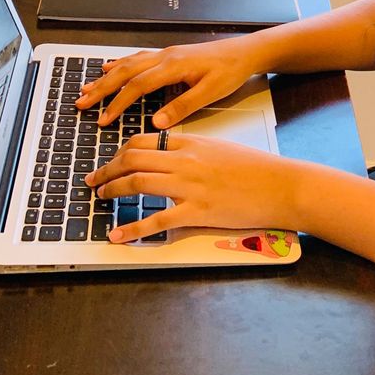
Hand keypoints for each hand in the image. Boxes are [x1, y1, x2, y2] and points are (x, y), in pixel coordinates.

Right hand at [76, 36, 261, 127]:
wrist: (245, 51)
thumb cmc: (230, 71)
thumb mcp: (210, 93)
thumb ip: (182, 106)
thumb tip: (156, 123)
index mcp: (173, 66)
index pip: (137, 86)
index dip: (118, 103)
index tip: (103, 120)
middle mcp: (165, 57)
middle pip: (125, 72)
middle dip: (102, 88)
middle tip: (81, 103)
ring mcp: (166, 54)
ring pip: (129, 63)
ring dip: (106, 76)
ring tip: (87, 88)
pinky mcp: (170, 54)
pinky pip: (138, 57)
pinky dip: (121, 63)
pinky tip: (111, 67)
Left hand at [85, 132, 296, 241]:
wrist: (280, 185)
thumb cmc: (255, 168)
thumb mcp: (220, 148)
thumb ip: (193, 150)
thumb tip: (169, 156)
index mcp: (192, 142)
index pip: (144, 140)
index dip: (119, 151)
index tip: (109, 162)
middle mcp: (186, 160)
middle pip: (133, 158)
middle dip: (107, 170)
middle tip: (94, 181)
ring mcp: (190, 186)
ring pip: (139, 182)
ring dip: (113, 190)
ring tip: (102, 199)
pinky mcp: (197, 211)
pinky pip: (157, 219)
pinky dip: (132, 228)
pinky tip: (118, 234)